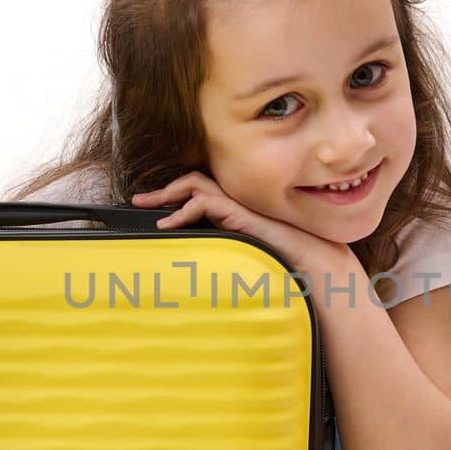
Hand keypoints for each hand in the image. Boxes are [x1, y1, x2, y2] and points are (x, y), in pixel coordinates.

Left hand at [130, 171, 350, 274]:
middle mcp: (236, 200)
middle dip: (162, 191)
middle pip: (192, 181)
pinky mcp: (240, 212)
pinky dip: (183, 211)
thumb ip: (223, 250)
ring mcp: (239, 203)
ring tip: (147, 208)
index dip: (174, 196)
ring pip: (195, 183)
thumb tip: (198, 268)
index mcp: (235, 208)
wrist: (313, 262)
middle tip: (138, 202)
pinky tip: (169, 225)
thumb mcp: (242, 255)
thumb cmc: (283, 261)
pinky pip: (205, 201)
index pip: (200, 190)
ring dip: (167, 195)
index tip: (153, 210)